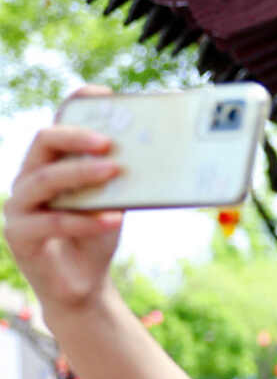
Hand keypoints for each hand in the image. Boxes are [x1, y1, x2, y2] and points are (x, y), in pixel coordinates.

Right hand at [5, 90, 126, 311]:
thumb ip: (121, 179)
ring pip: (44, 179)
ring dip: (81, 174)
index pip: (58, 123)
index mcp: (51, 163)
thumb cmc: (97, 234)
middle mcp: (29, 177)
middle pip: (44, 142)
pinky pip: (51, 221)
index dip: (76, 104)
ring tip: (115, 172)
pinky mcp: (19, 235)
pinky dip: (84, 219)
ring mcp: (19, 205)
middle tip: (110, 143)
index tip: (105, 94)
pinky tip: (111, 219)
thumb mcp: (114, 201)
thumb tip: (155, 153)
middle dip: (77, 137)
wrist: (81, 284)